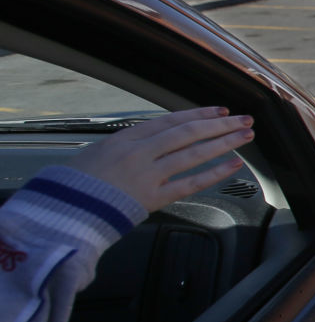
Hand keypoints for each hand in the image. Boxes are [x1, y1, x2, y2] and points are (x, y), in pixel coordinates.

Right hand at [67, 107, 253, 214]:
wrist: (62, 211)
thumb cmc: (74, 185)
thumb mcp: (98, 154)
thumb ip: (128, 146)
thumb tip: (154, 141)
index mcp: (125, 138)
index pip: (170, 120)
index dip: (198, 114)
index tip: (220, 110)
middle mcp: (140, 152)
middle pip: (188, 133)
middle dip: (219, 124)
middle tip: (245, 118)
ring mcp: (148, 174)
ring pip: (193, 153)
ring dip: (223, 142)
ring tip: (246, 135)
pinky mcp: (153, 197)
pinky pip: (191, 183)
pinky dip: (214, 173)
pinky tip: (233, 164)